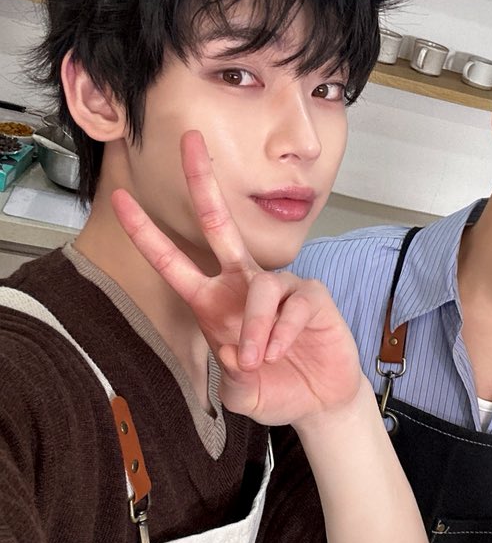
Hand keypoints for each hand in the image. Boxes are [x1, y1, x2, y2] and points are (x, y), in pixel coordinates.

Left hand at [111, 130, 361, 425]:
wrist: (319, 399)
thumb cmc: (275, 385)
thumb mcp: (239, 389)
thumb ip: (230, 374)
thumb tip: (238, 353)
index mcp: (213, 302)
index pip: (174, 262)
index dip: (147, 233)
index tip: (121, 200)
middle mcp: (243, 284)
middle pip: (219, 222)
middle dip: (203, 182)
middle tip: (191, 143)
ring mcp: (279, 287)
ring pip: (259, 289)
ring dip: (255, 328)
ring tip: (257, 359)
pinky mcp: (311, 296)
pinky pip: (291, 304)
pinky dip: (282, 331)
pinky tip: (281, 350)